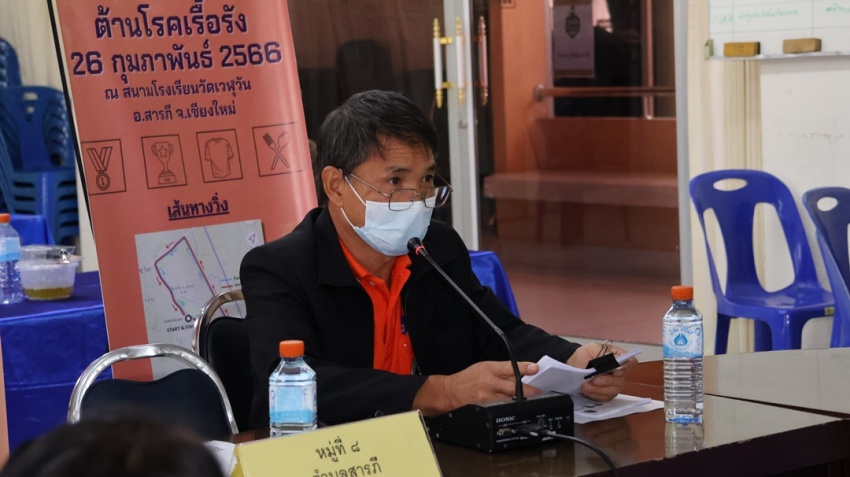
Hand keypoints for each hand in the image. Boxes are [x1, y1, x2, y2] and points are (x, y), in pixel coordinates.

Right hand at [413, 361, 540, 415]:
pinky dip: (512, 407)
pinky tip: (518, 408)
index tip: (535, 368)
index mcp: (489, 369)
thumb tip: (524, 372)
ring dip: (523, 400)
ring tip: (533, 400)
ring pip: (511, 400)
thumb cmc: (469, 378)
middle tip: (541, 391)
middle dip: (530, 390)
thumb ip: (503, 369)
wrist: (450, 392)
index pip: (509, 367)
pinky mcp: (486, 409)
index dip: (523, 368)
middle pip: (514, 387)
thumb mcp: (485, 366)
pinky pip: (503, 408)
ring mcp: (488, 398)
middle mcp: (489, 383)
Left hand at [566, 342, 638, 402]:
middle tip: (593, 379)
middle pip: (621, 380)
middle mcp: (620, 372)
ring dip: (598, 389)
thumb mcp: (593, 348)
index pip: (631, 362)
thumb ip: (606, 353)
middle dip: (606, 381)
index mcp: (619, 357)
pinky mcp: (607, 394)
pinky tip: (586, 391)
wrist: (572, 365)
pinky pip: (605, 398)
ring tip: (585, 386)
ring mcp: (614, 385)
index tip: (614, 371)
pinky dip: (595, 395)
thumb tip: (617, 361)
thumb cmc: (584, 355)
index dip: (625, 367)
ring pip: (613, 391)